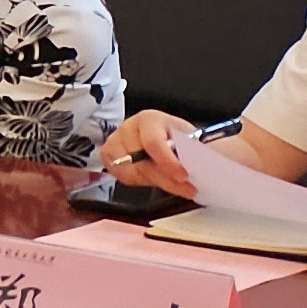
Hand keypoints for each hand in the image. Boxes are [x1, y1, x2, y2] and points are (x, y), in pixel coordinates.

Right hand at [94, 107, 218, 194]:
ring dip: (153, 180)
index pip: (152, 142)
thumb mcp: (192, 142)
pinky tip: (152, 177)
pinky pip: (121, 175)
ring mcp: (115, 140)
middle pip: (140, 160)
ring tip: (170, 181)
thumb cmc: (181, 140)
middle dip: (164, 178)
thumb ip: (192, 152)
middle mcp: (128, 127)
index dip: (168, 162)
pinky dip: (138, 181)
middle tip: (186, 188)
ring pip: (130, 171)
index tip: (184, 177)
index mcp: (150, 119)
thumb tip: (198, 166)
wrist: (171, 142)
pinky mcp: (108, 155)